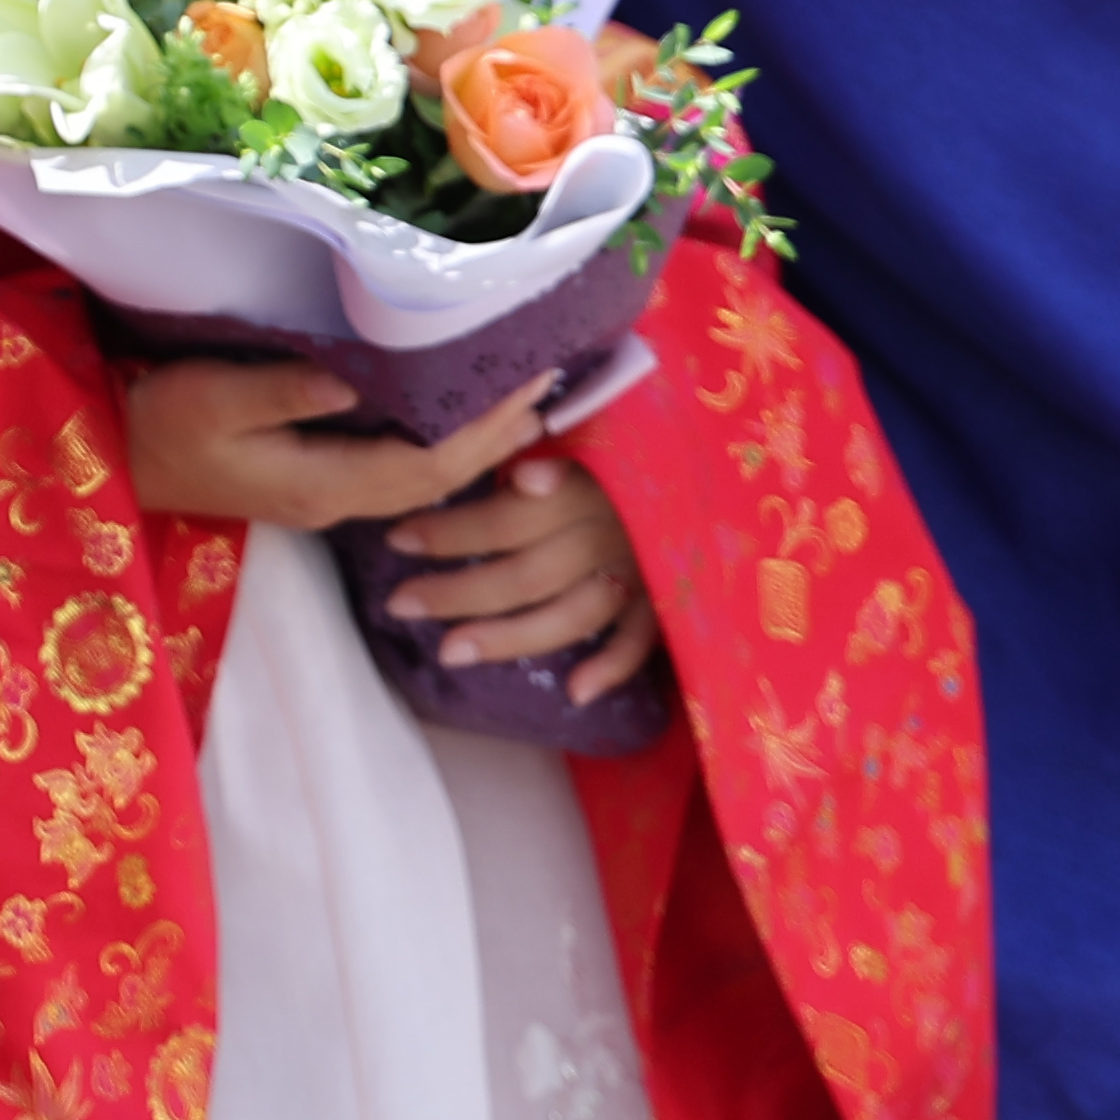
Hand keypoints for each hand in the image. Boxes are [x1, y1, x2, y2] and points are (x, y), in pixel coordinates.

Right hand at [123, 359, 552, 531]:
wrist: (116, 459)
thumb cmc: (159, 421)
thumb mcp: (213, 396)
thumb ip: (285, 390)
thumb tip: (355, 380)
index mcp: (322, 484)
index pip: (428, 465)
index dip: (485, 431)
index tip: (529, 385)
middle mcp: (336, 501)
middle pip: (439, 480)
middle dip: (497, 440)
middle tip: (548, 387)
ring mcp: (326, 498)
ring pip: (423, 481)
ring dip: (476, 446)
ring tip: (520, 403)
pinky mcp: (315, 482)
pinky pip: (400, 472)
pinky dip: (441, 447)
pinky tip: (455, 418)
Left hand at [378, 447, 666, 702]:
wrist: (721, 458)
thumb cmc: (635, 435)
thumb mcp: (595, 427)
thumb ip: (557, 451)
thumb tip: (519, 479)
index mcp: (591, 483)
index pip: (510, 517)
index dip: (452, 530)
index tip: (398, 537)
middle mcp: (614, 532)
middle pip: (527, 573)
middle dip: (459, 592)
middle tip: (401, 603)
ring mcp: (643, 570)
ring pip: (570, 614)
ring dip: (510, 637)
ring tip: (450, 652)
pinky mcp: (668, 596)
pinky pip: (641, 640)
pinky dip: (613, 667)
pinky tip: (575, 692)